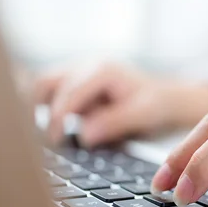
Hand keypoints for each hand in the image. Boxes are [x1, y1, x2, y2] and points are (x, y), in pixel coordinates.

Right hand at [34, 61, 207, 146]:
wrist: (167, 101)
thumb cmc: (157, 107)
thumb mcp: (143, 115)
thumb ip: (113, 122)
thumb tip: (84, 135)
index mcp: (103, 70)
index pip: (67, 92)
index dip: (57, 117)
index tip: (54, 141)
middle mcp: (87, 65)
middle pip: (46, 82)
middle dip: (40, 110)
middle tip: (45, 140)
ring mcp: (79, 73)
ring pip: (44, 86)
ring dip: (40, 108)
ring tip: (46, 136)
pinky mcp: (76, 85)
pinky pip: (52, 94)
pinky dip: (48, 110)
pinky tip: (56, 131)